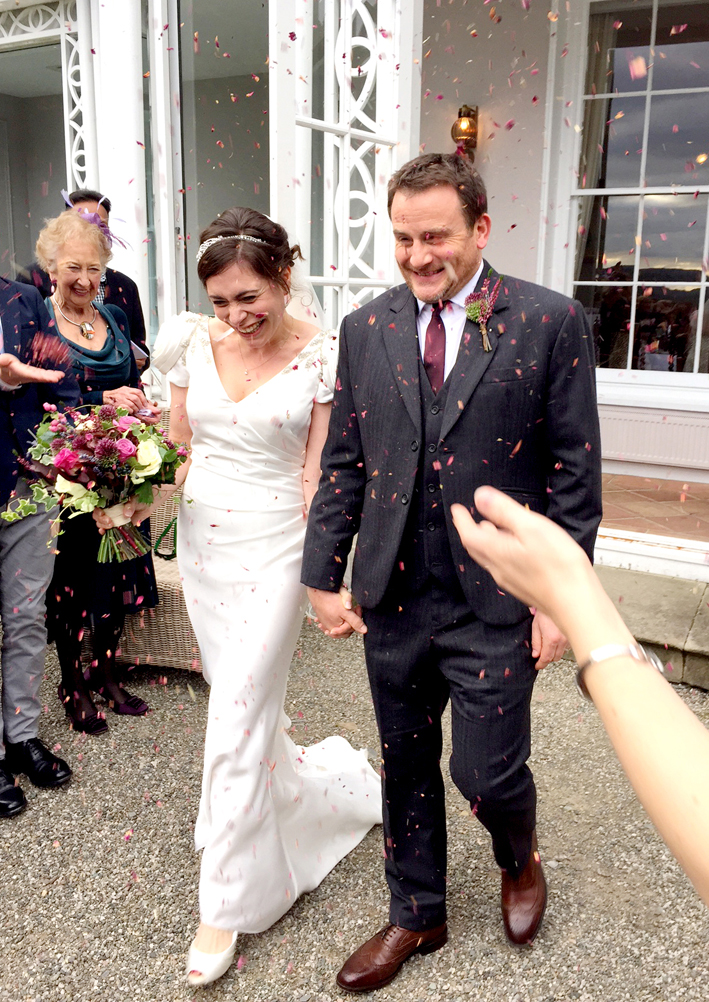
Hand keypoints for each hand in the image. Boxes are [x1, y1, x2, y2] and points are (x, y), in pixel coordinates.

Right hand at [0, 353, 63, 386]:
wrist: (3, 373)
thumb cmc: (3, 366)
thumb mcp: (2, 362)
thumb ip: (2, 360)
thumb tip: (1, 359)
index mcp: (22, 372)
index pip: (34, 375)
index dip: (44, 377)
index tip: (53, 379)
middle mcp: (27, 375)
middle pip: (40, 377)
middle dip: (49, 377)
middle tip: (59, 377)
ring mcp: (30, 374)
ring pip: (42, 375)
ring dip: (52, 375)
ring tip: (61, 375)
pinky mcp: (32, 372)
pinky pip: (42, 373)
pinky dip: (49, 373)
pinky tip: (57, 374)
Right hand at [93, 498, 139, 533]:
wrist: (147, 506)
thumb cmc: (139, 499)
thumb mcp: (135, 499)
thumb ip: (130, 505)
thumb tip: (126, 514)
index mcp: (110, 501)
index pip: (98, 506)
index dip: (98, 511)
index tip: (103, 515)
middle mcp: (109, 510)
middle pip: (97, 516)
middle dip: (101, 520)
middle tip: (109, 521)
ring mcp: (112, 518)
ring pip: (101, 523)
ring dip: (103, 525)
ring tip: (111, 526)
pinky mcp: (117, 525)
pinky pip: (108, 529)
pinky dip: (104, 531)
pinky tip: (104, 532)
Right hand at [103, 385, 160, 418]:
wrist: (105, 397)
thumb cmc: (116, 396)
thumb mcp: (124, 391)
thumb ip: (132, 394)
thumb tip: (143, 401)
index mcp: (127, 389)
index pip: (138, 392)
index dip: (143, 398)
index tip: (145, 404)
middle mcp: (124, 393)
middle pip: (136, 399)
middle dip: (140, 405)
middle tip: (141, 409)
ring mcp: (121, 399)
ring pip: (132, 404)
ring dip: (136, 409)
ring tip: (136, 410)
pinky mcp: (118, 404)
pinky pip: (127, 408)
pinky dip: (131, 411)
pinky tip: (131, 411)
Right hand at [307, 585, 366, 637]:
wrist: (317, 590)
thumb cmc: (329, 599)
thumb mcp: (346, 611)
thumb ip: (355, 622)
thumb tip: (364, 630)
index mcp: (337, 628)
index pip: (352, 628)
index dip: (357, 618)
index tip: (357, 608)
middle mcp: (330, 628)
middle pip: (346, 629)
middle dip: (351, 620)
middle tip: (353, 608)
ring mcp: (326, 624)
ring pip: (339, 627)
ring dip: (344, 622)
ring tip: (347, 611)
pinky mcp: (323, 619)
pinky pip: (332, 624)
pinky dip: (336, 621)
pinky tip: (338, 614)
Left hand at [450, 486, 593, 627]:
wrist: (575, 603)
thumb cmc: (558, 566)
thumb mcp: (530, 527)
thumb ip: (503, 511)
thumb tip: (480, 497)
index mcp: (496, 552)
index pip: (469, 534)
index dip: (461, 520)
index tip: (457, 509)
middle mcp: (498, 568)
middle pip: (476, 548)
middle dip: (470, 531)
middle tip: (468, 519)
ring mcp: (511, 580)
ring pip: (490, 558)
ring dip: (485, 541)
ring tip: (489, 529)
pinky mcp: (524, 587)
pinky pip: (503, 566)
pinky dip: (500, 552)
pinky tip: (512, 549)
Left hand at [531, 610, 567, 669]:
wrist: (558, 602)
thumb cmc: (546, 612)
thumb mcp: (536, 626)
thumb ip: (536, 642)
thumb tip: (536, 655)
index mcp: (551, 638)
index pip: (546, 658)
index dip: (541, 664)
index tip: (537, 666)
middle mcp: (562, 640)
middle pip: (554, 658)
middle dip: (547, 658)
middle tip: (540, 654)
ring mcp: (569, 638)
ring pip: (561, 653)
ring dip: (554, 653)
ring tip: (547, 645)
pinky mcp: (572, 636)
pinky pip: (566, 647)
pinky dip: (560, 647)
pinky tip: (555, 640)